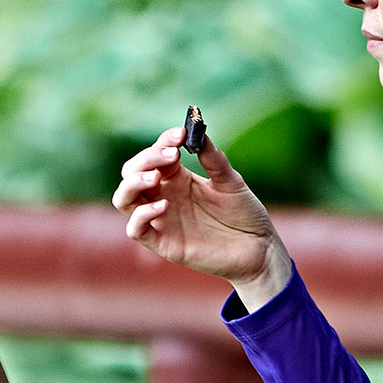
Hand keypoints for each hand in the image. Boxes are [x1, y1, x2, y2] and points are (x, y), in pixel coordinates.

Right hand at [113, 125, 292, 303]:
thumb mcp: (231, 182)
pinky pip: (136, 230)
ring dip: (133, 184)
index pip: (156, 154)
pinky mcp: (163, 243)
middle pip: (132, 173)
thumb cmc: (244, 213)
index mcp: (177, 178)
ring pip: (124, 199)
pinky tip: (164, 205)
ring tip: (155, 177)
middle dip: (146, 160)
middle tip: (172, 155)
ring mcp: (161, 220)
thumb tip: (199, 134)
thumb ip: (214, 160)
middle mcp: (164, 196)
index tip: (180, 135)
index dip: (164, 142)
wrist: (258, 247)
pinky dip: (142, 215)